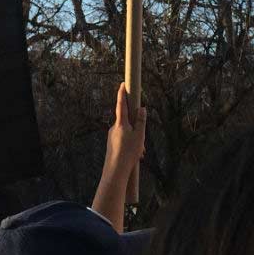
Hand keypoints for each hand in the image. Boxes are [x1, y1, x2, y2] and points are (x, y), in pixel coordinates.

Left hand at [93, 84, 145, 230]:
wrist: (115, 170)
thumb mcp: (139, 136)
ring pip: (126, 133)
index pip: (121, 104)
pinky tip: (136, 156)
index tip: (122, 84)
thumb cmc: (128, 153)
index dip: (122, 94)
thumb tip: (141, 109)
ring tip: (140, 152)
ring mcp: (111, 136)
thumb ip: (141, 122)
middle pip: (126, 121)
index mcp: (120, 123)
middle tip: (142, 141)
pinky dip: (130, 145)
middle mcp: (114, 128)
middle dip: (136, 127)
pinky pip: (123, 141)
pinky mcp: (111, 145)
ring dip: (134, 139)